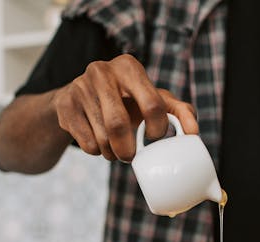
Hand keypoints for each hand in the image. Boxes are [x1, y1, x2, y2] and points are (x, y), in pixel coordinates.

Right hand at [49, 54, 197, 161]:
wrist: (77, 99)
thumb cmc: (125, 101)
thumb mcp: (153, 99)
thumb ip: (179, 112)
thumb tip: (194, 133)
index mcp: (129, 67)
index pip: (153, 105)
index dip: (157, 129)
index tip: (153, 137)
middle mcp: (102, 71)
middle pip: (119, 124)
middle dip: (128, 150)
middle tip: (131, 157)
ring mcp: (80, 86)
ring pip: (102, 138)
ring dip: (112, 153)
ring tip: (114, 149)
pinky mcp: (65, 105)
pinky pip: (87, 144)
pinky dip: (96, 152)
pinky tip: (97, 142)